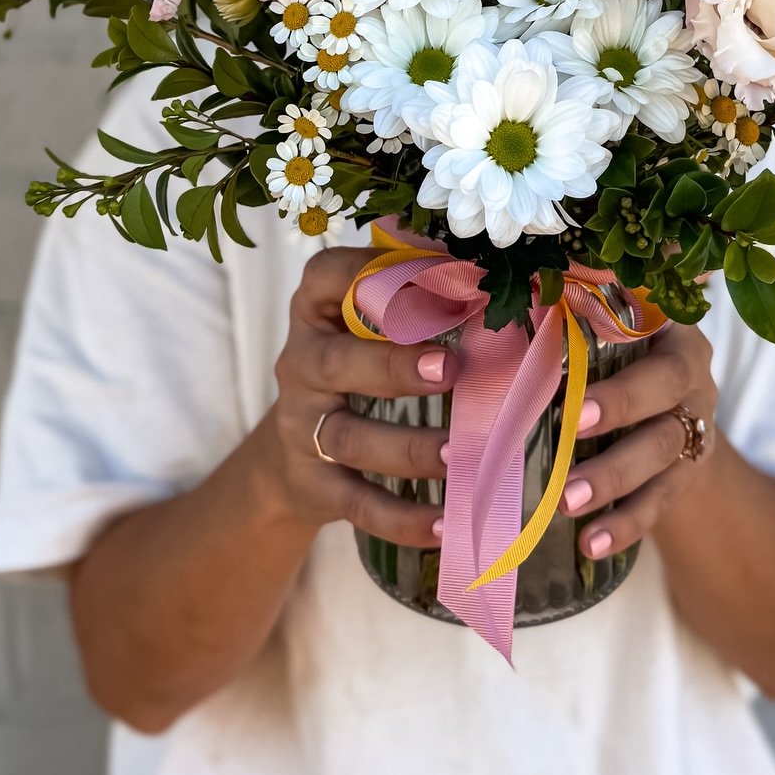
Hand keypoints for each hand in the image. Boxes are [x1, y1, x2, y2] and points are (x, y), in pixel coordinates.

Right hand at [262, 245, 457, 549]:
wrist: (294, 455)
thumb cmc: (357, 364)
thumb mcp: (369, 321)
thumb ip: (413, 287)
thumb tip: (480, 252)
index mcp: (317, 310)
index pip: (327, 277)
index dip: (370, 273)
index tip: (433, 275)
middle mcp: (301, 364)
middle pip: (337, 363)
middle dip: (394, 366)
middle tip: (451, 368)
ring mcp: (303, 427)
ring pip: (352, 438)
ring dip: (409, 447)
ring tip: (462, 451)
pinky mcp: (316, 485)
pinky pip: (358, 504)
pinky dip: (403, 518)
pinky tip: (446, 523)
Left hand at [559, 321, 717, 560]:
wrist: (670, 413)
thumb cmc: (615, 361)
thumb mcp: (600, 336)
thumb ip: (565, 330)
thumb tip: (488, 331)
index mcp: (668, 328)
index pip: (654, 325)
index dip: (614, 334)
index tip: (571, 381)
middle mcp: (692, 373)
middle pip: (666, 386)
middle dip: (619, 407)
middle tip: (571, 429)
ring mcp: (696, 426)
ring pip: (663, 448)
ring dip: (613, 477)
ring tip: (567, 504)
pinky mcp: (689, 474)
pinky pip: (661, 501)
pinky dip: (625, 524)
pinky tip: (591, 544)